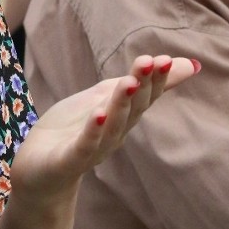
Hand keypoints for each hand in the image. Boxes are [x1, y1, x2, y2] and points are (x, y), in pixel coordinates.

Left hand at [11, 55, 200, 199]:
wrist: (39, 169)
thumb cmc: (75, 129)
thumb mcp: (106, 97)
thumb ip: (139, 82)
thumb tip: (190, 63)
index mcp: (122, 118)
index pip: (144, 97)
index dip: (155, 80)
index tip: (165, 59)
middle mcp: (114, 135)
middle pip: (133, 109)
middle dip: (143, 86)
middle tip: (151, 62)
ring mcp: (93, 149)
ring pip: (112, 126)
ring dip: (122, 104)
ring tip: (129, 82)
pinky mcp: (69, 160)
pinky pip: (84, 146)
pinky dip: (93, 131)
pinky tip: (99, 114)